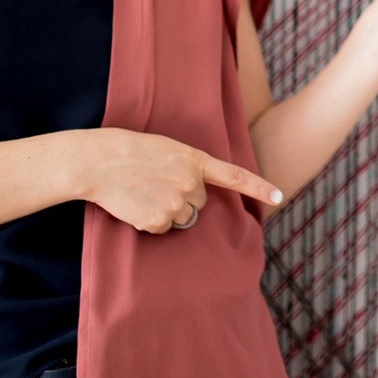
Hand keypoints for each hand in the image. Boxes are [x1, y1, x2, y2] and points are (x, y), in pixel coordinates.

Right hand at [82, 127, 282, 232]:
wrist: (98, 161)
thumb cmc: (129, 151)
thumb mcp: (167, 149)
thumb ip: (189, 167)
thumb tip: (197, 193)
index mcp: (194, 160)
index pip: (234, 176)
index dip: (258, 187)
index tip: (279, 196)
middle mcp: (190, 182)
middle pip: (200, 203)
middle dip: (183, 198)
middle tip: (156, 184)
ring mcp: (175, 203)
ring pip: (183, 219)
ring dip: (167, 212)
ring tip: (144, 193)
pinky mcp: (158, 220)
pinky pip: (162, 229)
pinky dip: (150, 221)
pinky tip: (135, 204)